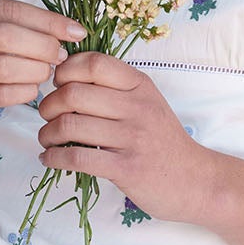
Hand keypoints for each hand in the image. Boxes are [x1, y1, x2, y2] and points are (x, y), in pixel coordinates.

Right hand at [0, 0, 86, 140]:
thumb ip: (1, 22)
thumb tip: (59, 28)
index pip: (10, 10)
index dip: (48, 21)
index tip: (75, 31)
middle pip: (8, 36)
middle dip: (44, 46)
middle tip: (60, 56)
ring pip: (4, 66)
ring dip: (35, 70)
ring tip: (46, 73)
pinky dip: (23, 92)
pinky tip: (31, 90)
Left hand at [36, 52, 213, 224]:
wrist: (196, 181)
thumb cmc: (163, 141)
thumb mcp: (148, 103)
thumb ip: (115, 88)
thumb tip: (66, 78)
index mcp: (140, 85)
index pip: (94, 63)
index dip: (65, 70)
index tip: (58, 85)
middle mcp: (137, 107)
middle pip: (73, 94)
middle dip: (48, 106)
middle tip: (47, 116)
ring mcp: (133, 138)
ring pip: (70, 126)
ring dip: (47, 134)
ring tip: (47, 140)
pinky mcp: (126, 169)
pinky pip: (77, 158)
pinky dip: (54, 158)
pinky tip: (50, 159)